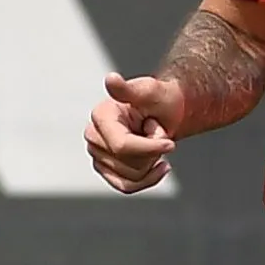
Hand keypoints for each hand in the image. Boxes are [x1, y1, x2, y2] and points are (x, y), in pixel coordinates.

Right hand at [86, 71, 181, 192]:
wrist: (165, 112)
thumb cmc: (161, 100)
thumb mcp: (150, 91)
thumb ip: (129, 89)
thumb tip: (111, 79)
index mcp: (100, 116)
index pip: (122, 146)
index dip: (150, 147)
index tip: (171, 143)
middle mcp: (93, 136)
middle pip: (128, 163)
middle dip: (152, 151)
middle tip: (156, 131)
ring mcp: (96, 154)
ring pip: (131, 176)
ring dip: (151, 162)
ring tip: (151, 141)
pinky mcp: (104, 168)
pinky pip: (126, 186)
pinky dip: (147, 179)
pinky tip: (160, 167)